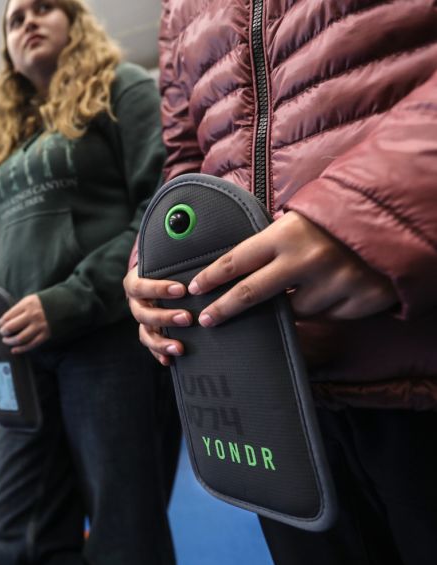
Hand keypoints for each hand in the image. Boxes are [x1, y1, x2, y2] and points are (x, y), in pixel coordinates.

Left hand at [0, 295, 49, 353]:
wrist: (64, 306)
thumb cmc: (44, 304)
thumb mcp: (30, 300)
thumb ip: (19, 309)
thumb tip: (6, 320)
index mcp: (27, 304)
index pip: (8, 316)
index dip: (1, 322)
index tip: (0, 324)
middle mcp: (33, 315)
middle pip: (12, 327)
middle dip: (4, 332)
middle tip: (2, 333)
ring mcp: (39, 326)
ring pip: (20, 338)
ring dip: (10, 341)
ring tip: (7, 341)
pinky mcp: (45, 335)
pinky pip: (30, 344)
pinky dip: (21, 349)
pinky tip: (15, 349)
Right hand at [124, 266, 189, 365]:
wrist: (155, 277)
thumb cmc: (164, 267)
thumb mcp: (165, 260)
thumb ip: (175, 257)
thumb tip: (192, 244)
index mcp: (134, 283)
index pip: (141, 286)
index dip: (158, 289)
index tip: (181, 290)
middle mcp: (135, 303)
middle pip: (143, 314)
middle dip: (165, 317)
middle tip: (187, 318)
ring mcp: (142, 320)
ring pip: (145, 334)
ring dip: (161, 342)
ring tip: (180, 348)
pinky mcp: (149, 332)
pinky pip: (151, 346)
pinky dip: (159, 354)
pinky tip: (170, 361)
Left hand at [188, 211, 397, 326]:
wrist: (394, 221)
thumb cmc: (335, 221)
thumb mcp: (298, 221)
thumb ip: (271, 245)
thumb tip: (234, 271)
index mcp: (285, 235)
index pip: (236, 260)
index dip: (211, 277)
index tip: (193, 289)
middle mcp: (305, 259)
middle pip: (250, 293)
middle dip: (224, 308)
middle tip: (206, 320)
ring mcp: (333, 282)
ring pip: (294, 310)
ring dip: (295, 302)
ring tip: (312, 281)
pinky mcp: (358, 300)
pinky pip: (328, 316)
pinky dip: (328, 306)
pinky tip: (339, 287)